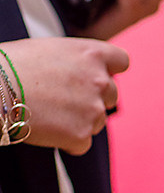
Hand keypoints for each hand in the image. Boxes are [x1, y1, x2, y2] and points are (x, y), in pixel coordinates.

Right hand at [2, 37, 128, 154]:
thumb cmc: (13, 66)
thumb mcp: (52, 49)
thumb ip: (77, 61)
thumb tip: (82, 72)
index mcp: (92, 54)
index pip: (121, 61)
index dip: (110, 70)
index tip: (100, 76)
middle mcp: (100, 81)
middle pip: (112, 95)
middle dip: (94, 98)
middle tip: (65, 100)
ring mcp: (94, 110)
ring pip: (98, 120)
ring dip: (80, 120)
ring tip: (50, 113)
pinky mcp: (82, 135)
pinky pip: (82, 143)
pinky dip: (68, 141)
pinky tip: (48, 129)